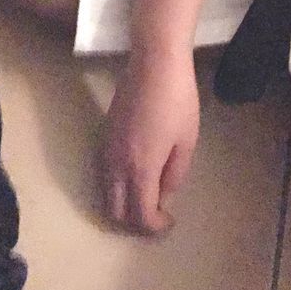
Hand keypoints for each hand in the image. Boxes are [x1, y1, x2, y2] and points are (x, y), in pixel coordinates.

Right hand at [99, 43, 198, 235]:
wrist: (154, 62)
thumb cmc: (178, 100)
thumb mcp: (186, 140)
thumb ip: (174, 174)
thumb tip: (162, 196)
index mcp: (140, 169)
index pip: (141, 215)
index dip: (155, 227)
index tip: (170, 222)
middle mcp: (116, 164)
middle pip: (115, 211)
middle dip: (134, 220)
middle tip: (155, 214)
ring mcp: (106, 148)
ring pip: (106, 192)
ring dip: (123, 202)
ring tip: (147, 194)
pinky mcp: (104, 134)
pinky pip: (104, 172)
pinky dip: (117, 184)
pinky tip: (136, 172)